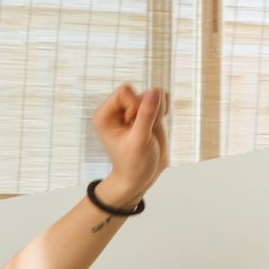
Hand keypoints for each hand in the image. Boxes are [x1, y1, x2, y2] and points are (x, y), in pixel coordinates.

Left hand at [90, 83, 168, 206]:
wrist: (140, 177)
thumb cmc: (133, 164)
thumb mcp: (140, 140)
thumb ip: (147, 115)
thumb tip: (155, 91)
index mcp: (104, 114)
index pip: (124, 92)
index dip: (134, 107)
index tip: (132, 127)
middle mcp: (116, 109)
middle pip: (140, 92)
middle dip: (148, 109)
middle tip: (142, 130)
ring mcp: (132, 110)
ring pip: (153, 94)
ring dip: (157, 111)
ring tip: (149, 129)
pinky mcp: (146, 112)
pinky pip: (160, 98)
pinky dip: (163, 109)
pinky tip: (157, 124)